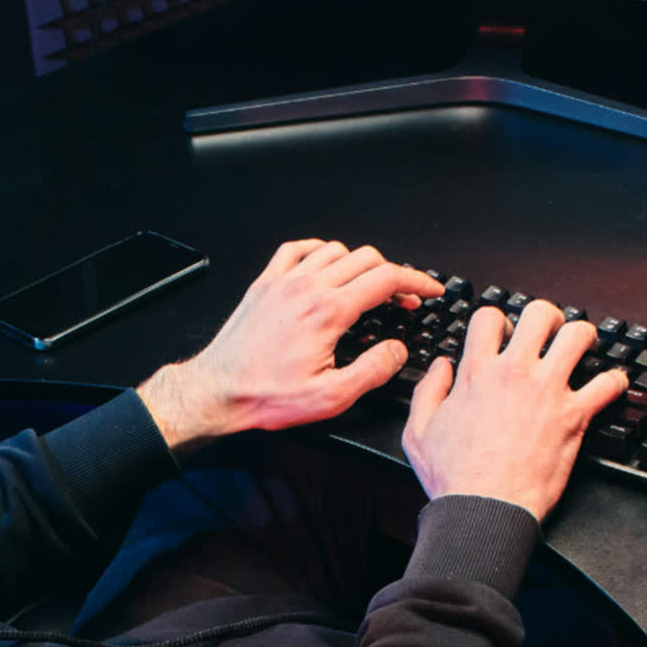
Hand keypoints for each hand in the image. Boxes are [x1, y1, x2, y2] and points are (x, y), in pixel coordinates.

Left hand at [137, 239, 443, 454]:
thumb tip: (396, 349)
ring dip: (360, 262)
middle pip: (366, 258)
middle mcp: (306, 288)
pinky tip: (326, 264)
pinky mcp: (265, 283)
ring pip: (334, 250)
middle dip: (394, 273)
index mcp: (327, 312)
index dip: (416, 280)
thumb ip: (372, 370)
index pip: (385, 278)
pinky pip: (297, 249)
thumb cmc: (265, 395)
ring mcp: (283, 281)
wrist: (218, 391)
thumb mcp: (331, 397)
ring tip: (369, 283)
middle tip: (404, 295)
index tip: (429, 289)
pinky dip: (319, 250)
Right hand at [401, 300, 627, 521]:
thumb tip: (441, 367)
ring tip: (582, 347)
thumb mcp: (418, 431)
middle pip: (540, 313)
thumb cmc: (454, 477)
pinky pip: (608, 385)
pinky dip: (615, 382)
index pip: (490, 317)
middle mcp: (514, 373)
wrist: (484, 509)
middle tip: (550, 332)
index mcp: (477, 372)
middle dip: (547, 317)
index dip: (498, 321)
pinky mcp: (574, 416)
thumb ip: (428, 391)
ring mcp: (548, 391)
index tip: (503, 335)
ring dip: (583, 338)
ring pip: (578, 336)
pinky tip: (611, 386)